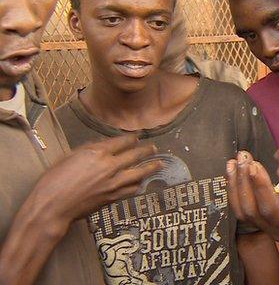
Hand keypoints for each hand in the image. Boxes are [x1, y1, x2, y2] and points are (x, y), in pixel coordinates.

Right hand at [32, 135, 160, 231]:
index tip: (138, 136)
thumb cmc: (54, 180)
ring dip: (150, 167)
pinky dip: (138, 185)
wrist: (53, 206)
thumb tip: (104, 148)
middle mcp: (109, 166)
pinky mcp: (113, 197)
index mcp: (97, 153)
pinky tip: (142, 183)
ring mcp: (113, 183)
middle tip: (154, 148)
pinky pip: (131, 189)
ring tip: (159, 164)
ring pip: (138, 173)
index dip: (131, 139)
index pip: (121, 142)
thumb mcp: (70, 157)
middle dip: (146, 150)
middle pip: (134, 156)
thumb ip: (89, 151)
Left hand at [227, 151, 278, 248]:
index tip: (255, 165)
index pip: (270, 209)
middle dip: (243, 182)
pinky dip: (237, 189)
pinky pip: (245, 208)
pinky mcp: (265, 221)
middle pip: (250, 210)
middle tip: (242, 156)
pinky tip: (236, 171)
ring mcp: (269, 227)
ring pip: (243, 210)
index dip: (260, 188)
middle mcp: (277, 230)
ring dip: (235, 185)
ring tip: (233, 161)